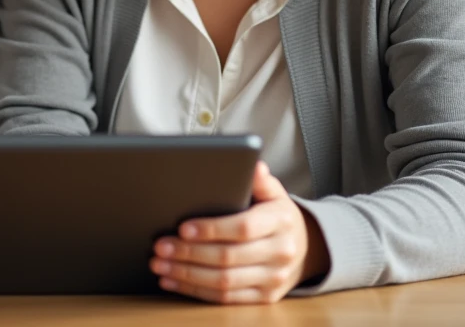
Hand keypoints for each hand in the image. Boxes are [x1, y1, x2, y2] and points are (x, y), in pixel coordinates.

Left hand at [150, 162, 328, 303]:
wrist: (304, 248)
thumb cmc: (277, 215)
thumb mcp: (274, 193)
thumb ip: (260, 180)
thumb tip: (253, 165)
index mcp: (281, 221)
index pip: (243, 228)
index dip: (211, 229)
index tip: (183, 228)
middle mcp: (280, 253)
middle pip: (228, 257)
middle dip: (189, 253)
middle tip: (160, 247)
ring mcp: (274, 279)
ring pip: (224, 282)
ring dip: (187, 275)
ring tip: (160, 265)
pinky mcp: (264, 298)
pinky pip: (226, 299)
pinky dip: (196, 292)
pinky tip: (174, 282)